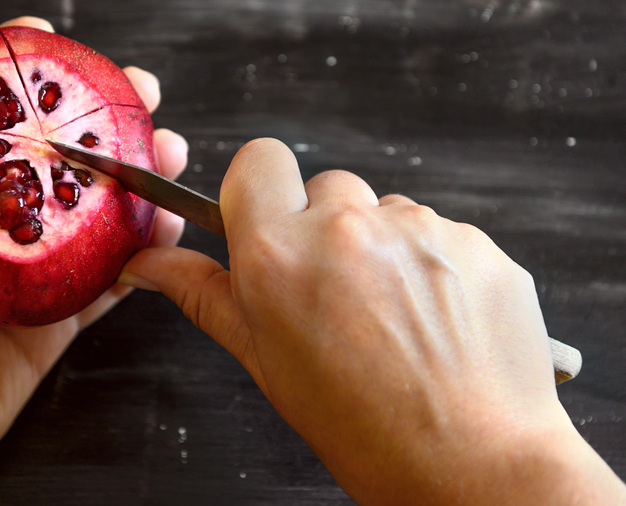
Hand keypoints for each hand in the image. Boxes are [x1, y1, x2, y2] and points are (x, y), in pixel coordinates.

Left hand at [0, 17, 187, 503]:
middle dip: (105, 119)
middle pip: (60, 158)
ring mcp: (32, 274)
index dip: (23, 75)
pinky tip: (170, 226)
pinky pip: (111, 283)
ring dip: (140, 178)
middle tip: (139, 93)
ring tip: (168, 150)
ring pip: (98, 214)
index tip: (53, 40)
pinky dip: (147, 254)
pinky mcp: (58, 323)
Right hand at [120, 138, 625, 505]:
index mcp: (279, 254)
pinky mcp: (474, 240)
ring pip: (387, 212)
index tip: (273, 223)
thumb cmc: (365, 429)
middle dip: (327, 229)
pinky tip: (438, 320)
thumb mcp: (266, 363)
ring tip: (396, 318)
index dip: (263, 190)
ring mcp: (419, 228)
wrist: (472, 466)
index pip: (258, 160)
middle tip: (340, 295)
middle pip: (327, 187)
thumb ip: (207, 295)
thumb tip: (151, 263)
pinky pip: (441, 233)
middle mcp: (347, 226)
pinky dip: (436, 265)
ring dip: (385, 248)